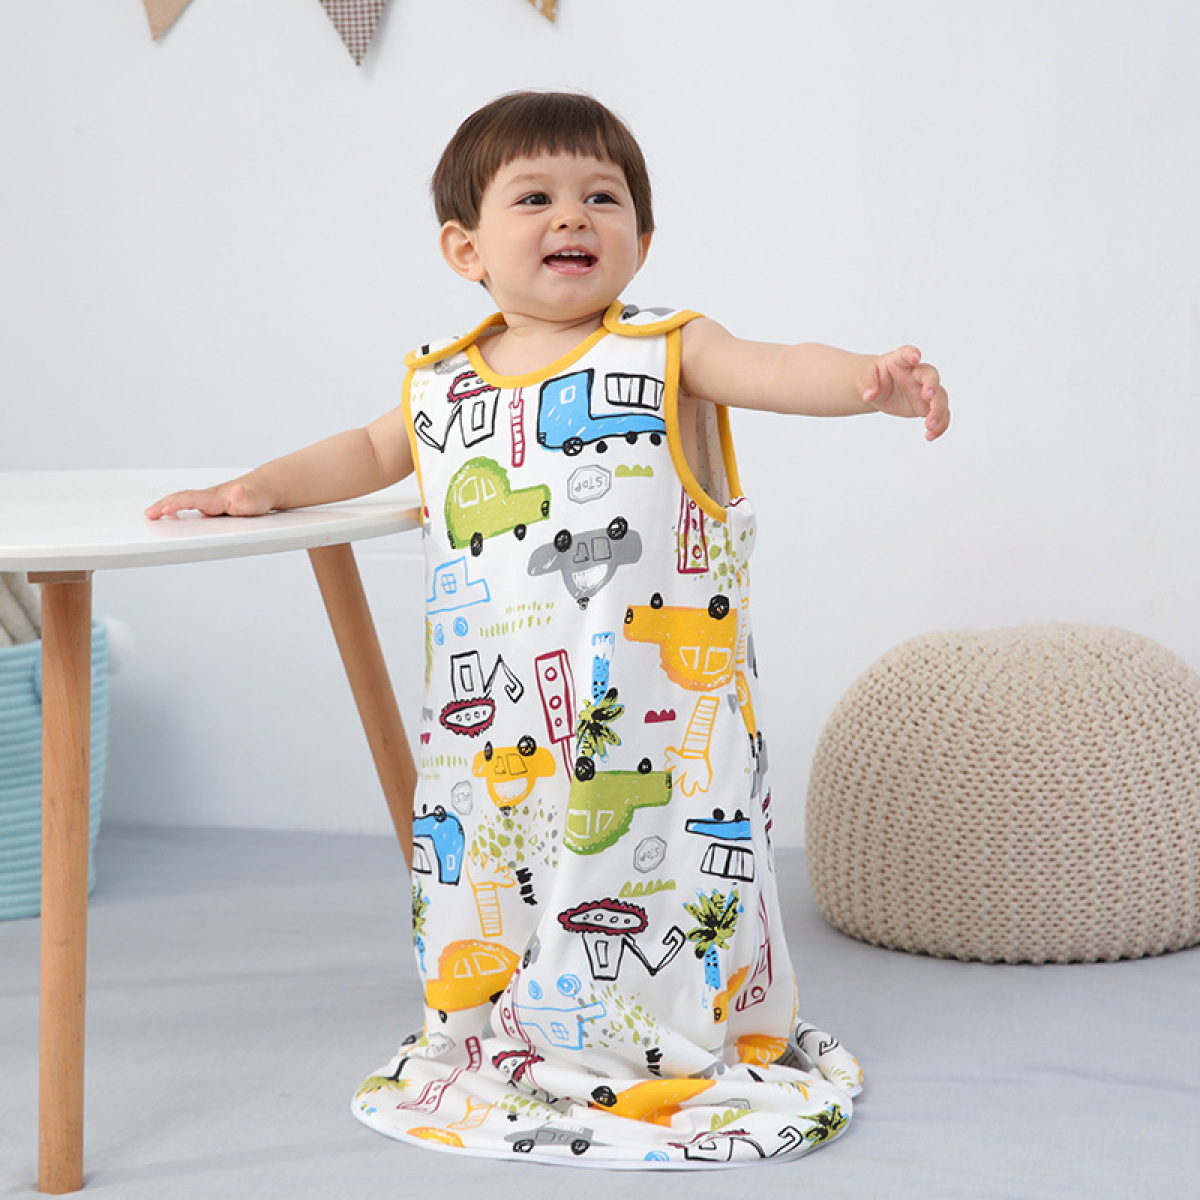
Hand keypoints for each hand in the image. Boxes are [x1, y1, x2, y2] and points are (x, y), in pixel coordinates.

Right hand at [144, 481, 273, 520]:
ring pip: (182, 501)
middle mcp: (208, 497)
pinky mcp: (209, 507)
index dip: (178, 504)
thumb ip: (245, 497)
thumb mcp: (255, 500)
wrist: (262, 490)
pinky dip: (174, 509)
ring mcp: (207, 502)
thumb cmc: (257, 497)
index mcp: (215, 497)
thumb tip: (238, 490)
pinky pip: (188, 506)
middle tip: (148, 514)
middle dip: (163, 505)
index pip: (192, 499)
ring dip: (165, 506)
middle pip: (182, 498)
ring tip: (150, 514)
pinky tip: (167, 516)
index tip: (164, 510)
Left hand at [859, 346, 949, 440]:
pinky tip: (931, 435)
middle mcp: (917, 373)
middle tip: (928, 396)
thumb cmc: (874, 378)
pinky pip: (941, 414)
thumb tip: (869, 395)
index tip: (915, 357)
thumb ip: (866, 384)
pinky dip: (940, 425)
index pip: (907, 353)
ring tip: (929, 426)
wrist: (878, 389)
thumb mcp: (864, 378)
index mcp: (900, 361)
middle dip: (932, 385)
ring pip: (940, 396)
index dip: (911, 354)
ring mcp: (925, 389)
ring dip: (938, 411)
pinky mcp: (928, 405)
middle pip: (931, 375)